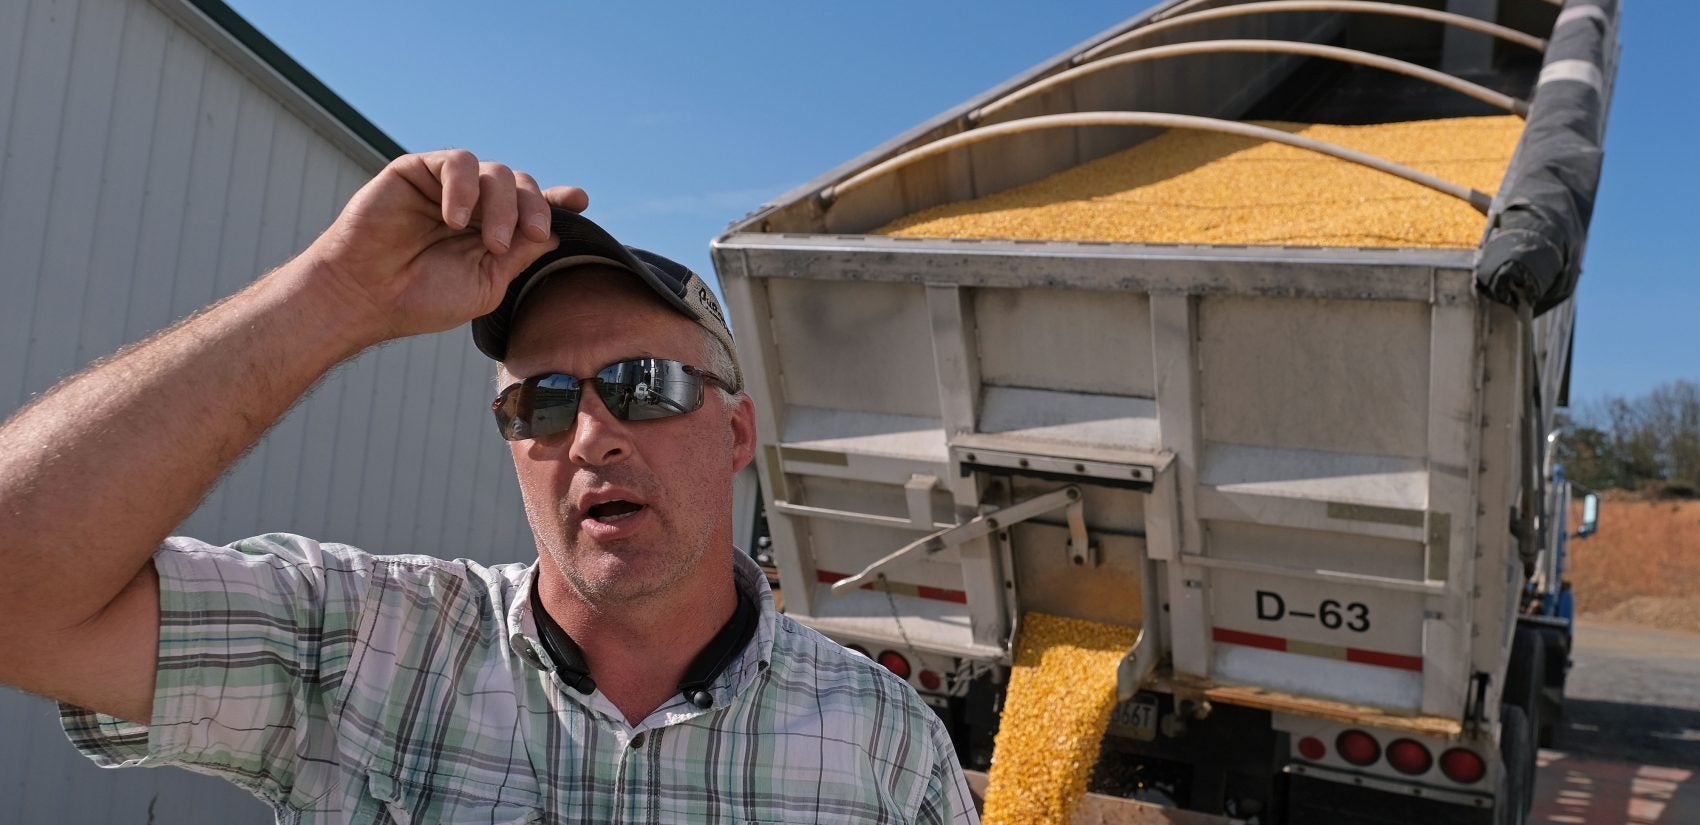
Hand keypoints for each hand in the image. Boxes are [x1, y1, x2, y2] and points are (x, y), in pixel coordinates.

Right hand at [301, 150, 589, 342]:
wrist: (365, 298)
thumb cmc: (420, 298)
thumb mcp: (487, 283)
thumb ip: (520, 254)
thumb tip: (552, 231)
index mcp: (490, 231)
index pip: (530, 207)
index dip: (556, 201)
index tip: (579, 200)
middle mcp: (471, 205)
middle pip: (520, 185)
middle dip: (533, 208)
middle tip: (529, 236)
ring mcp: (445, 187)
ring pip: (494, 171)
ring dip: (502, 204)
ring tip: (490, 240)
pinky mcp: (416, 170)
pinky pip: (456, 161)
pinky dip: (464, 187)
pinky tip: (455, 219)